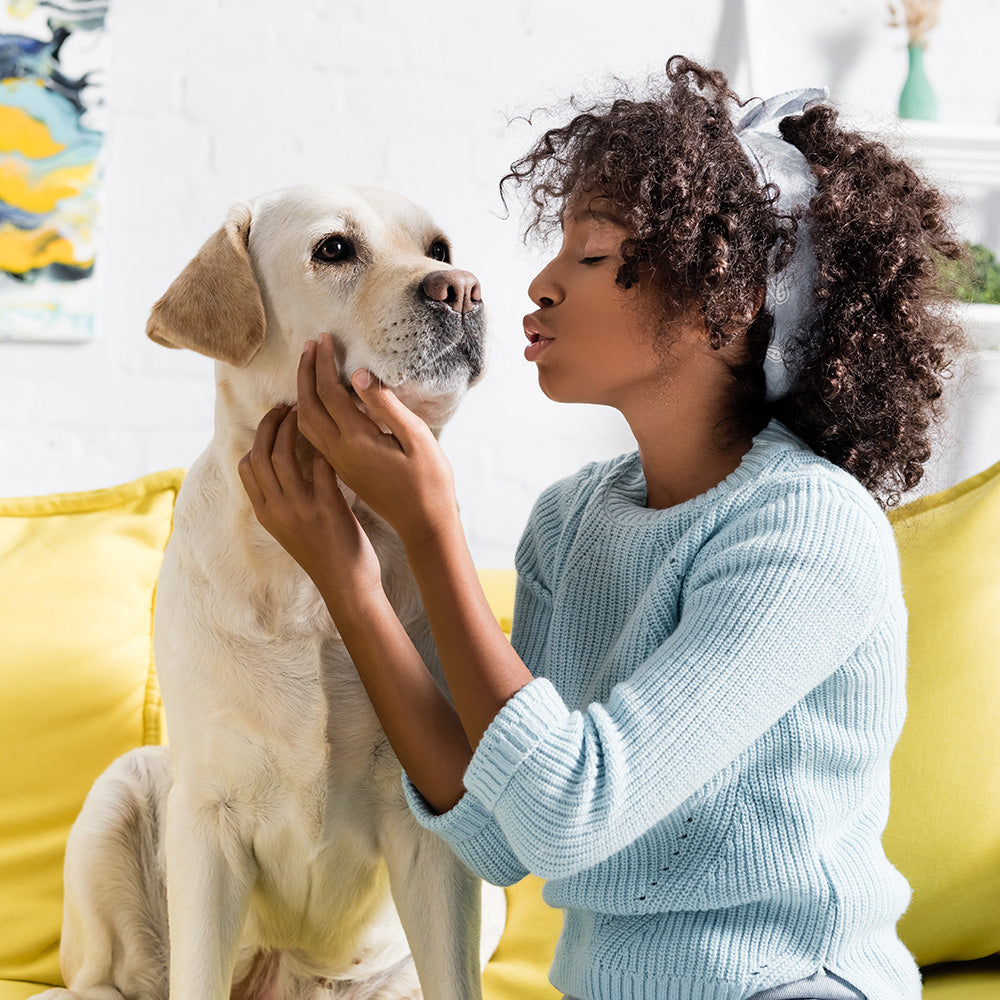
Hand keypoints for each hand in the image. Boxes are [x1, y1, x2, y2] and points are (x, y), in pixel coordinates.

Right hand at [238, 404, 383, 610]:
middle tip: (287, 407)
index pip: (247, 466)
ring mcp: (300, 510)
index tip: (274, 421)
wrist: (346, 586)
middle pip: (261, 454)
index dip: (258, 437)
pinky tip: (335, 437)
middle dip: (271, 424)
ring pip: (283, 456)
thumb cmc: (325, 555)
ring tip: (307, 414)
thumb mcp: (291, 529)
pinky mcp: (327, 510)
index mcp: (266, 514)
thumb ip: (283, 501)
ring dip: (293, 428)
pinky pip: (320, 469)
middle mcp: (277, 510)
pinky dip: (324, 449)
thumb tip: (283, 470)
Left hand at [295, 333, 458, 548]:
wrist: (424, 524)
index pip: (329, 392)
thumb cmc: (429, 481)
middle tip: (310, 346)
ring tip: (310, 369)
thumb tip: (358, 375)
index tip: (323, 338)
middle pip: (308, 406)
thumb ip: (386, 405)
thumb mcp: (416, 438)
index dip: (323, 362)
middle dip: (306, 372)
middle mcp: (340, 452)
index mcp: (357, 440)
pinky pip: (314, 438)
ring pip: (306, 424)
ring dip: (303, 393)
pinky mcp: (343, 472)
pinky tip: (318, 405)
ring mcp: (339, 464)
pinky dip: (309, 413)